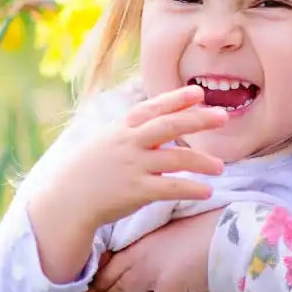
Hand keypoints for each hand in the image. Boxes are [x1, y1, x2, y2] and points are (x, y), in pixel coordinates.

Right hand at [24, 86, 225, 283]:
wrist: (68, 198)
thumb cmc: (92, 168)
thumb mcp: (108, 139)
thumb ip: (134, 128)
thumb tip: (162, 117)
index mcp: (123, 127)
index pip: (153, 108)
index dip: (176, 99)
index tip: (198, 93)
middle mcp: (129, 142)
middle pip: (168, 126)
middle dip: (197, 120)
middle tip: (222, 116)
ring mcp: (133, 166)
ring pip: (175, 158)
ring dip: (201, 161)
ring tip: (220, 167)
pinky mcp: (136, 191)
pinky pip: (170, 187)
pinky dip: (191, 188)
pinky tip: (207, 190)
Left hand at [93, 211, 214, 291]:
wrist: (233, 235)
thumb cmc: (207, 235)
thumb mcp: (172, 243)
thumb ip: (154, 264)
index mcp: (139, 241)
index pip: (106, 266)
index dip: (106, 285)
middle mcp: (139, 254)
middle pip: (109, 282)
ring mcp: (152, 269)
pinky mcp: (169, 284)